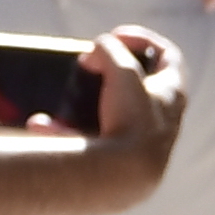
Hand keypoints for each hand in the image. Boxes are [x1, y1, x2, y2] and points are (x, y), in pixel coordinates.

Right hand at [80, 26, 190, 174]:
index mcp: (173, 94)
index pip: (168, 56)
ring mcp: (143, 144)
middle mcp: (164, 121)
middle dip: (114, 72)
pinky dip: (66, 131)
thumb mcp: (121, 70)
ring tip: (67, 93)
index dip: (142, 39)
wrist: (125, 179)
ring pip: (113, 115)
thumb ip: (109, 50)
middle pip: (142, 87)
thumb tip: (94, 54)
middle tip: (93, 66)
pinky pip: (89, 142)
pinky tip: (41, 125)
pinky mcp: (121, 163)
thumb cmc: (131, 120)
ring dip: (86, 102)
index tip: (114, 35)